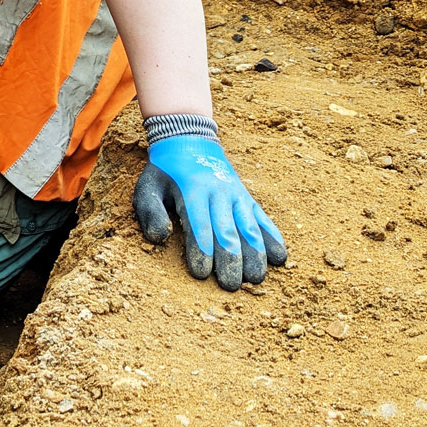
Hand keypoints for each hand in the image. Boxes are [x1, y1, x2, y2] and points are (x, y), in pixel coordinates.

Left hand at [133, 136, 286, 290]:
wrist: (189, 141)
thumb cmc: (164, 173)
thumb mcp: (147, 188)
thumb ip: (151, 213)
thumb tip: (162, 237)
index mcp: (192, 192)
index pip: (199, 225)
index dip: (202, 250)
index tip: (202, 274)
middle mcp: (219, 193)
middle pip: (228, 230)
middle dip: (231, 259)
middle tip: (232, 286)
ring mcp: (237, 195)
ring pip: (249, 227)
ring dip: (255, 254)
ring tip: (257, 278)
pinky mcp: (247, 198)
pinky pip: (263, 218)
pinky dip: (272, 237)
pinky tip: (280, 257)